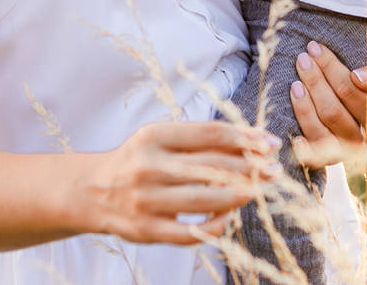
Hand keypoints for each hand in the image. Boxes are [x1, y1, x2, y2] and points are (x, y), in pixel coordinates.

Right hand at [82, 120, 277, 243]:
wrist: (91, 191)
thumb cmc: (139, 160)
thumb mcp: (161, 138)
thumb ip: (201, 138)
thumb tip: (254, 139)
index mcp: (153, 136)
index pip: (210, 134)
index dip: (246, 138)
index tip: (271, 142)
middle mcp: (147, 167)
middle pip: (211, 166)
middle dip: (250, 167)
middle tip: (274, 169)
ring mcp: (145, 200)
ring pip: (203, 199)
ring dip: (238, 195)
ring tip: (259, 190)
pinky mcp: (145, 230)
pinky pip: (189, 233)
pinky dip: (215, 226)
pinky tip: (230, 216)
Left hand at [288, 40, 366, 167]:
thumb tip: (357, 76)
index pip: (349, 91)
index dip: (330, 69)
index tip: (316, 49)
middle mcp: (365, 140)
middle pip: (331, 111)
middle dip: (314, 82)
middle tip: (302, 59)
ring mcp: (348, 152)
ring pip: (319, 131)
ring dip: (304, 106)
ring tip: (295, 83)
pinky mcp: (334, 159)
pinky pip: (315, 156)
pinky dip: (304, 145)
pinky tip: (293, 134)